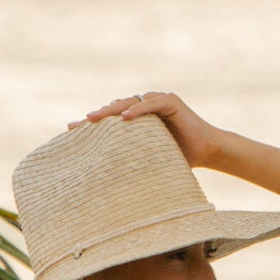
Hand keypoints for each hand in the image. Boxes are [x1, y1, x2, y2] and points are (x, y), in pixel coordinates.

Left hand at [82, 87, 226, 167]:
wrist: (208, 152)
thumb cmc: (180, 157)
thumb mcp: (148, 157)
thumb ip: (130, 157)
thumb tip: (104, 178)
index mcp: (139, 118)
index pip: (112, 118)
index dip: (92, 124)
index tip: (71, 131)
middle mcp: (146, 105)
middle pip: (116, 108)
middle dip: (96, 117)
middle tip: (77, 125)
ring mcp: (158, 101)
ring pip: (129, 103)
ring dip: (111, 110)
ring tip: (94, 118)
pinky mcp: (171, 102)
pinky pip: (150, 104)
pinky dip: (138, 110)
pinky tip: (124, 118)